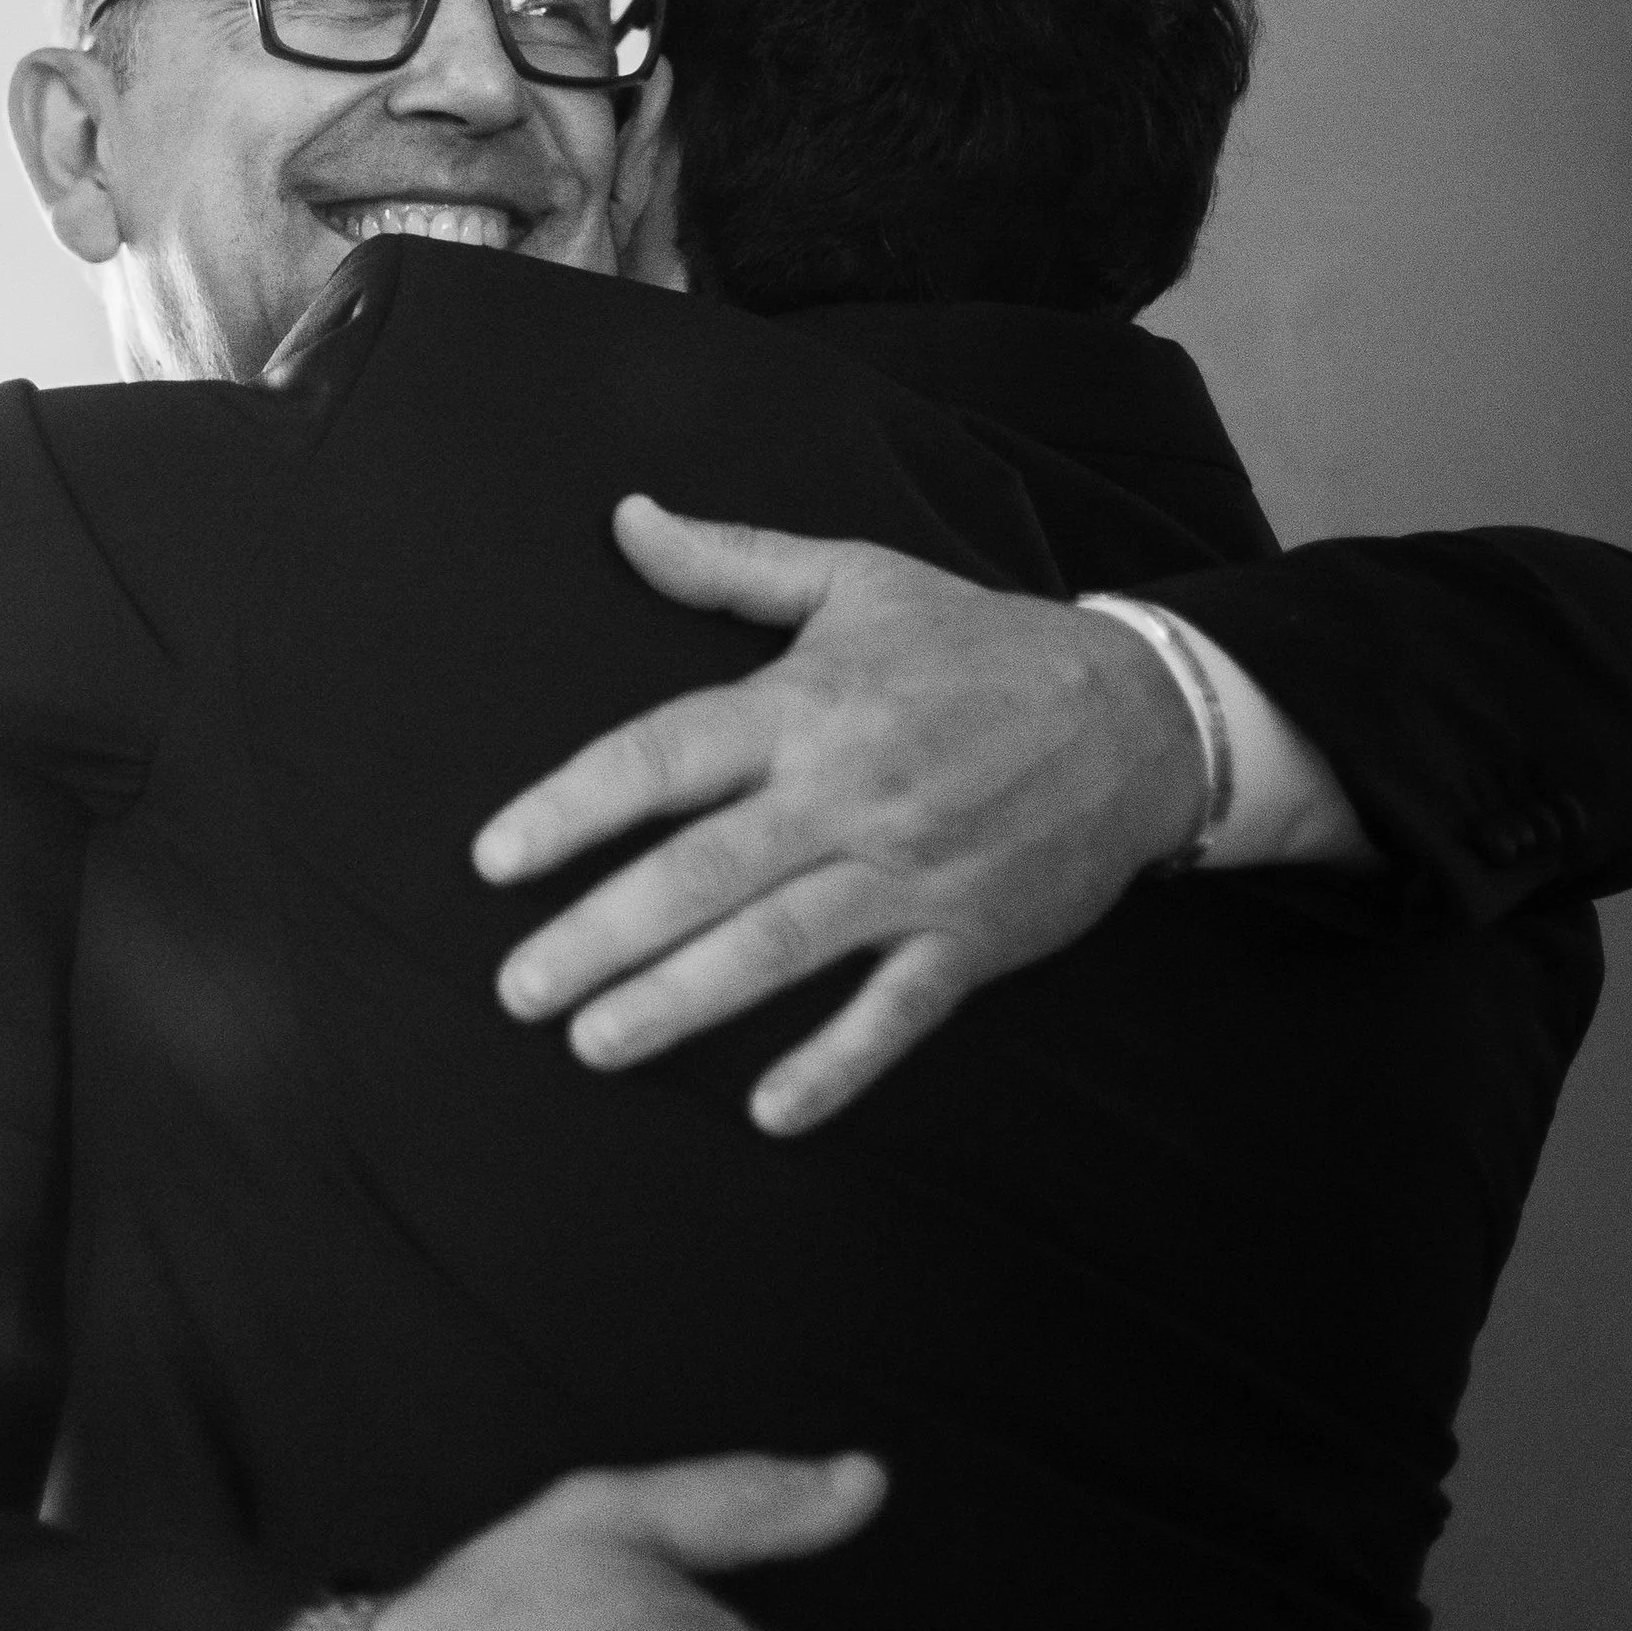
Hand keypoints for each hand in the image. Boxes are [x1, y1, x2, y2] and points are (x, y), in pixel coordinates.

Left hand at [476, 504, 1205, 1134]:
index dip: (573, 805)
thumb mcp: (855, 580)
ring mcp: (911, 873)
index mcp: (808, 705)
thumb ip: (729, 561)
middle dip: (601, 933)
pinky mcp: (969, 940)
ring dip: (681, 1001)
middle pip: (704, 870)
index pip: (665, 755)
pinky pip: (894, 1014)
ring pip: (779, 948)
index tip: (494, 857)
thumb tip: (624, 518)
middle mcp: (849, 793)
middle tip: (515, 987)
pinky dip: (835, 1064)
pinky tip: (768, 1112)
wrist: (1137, 714)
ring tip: (593, 1043)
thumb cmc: (975, 643)